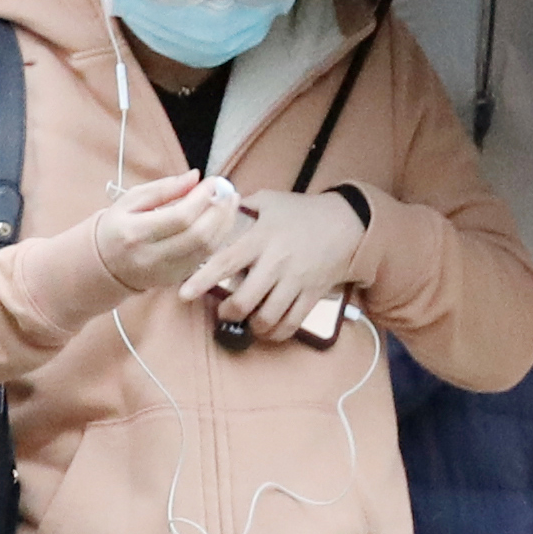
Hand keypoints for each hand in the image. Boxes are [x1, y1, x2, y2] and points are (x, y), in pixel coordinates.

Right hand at [89, 168, 235, 295]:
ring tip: (229, 203)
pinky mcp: (175, 278)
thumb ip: (164, 188)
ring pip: (207, 248)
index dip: (203, 198)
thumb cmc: (118, 226)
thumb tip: (195, 176)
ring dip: (224, 223)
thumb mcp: (131, 200)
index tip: (212, 182)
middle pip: (198, 235)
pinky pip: (205, 257)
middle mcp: (150, 256)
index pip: (180, 217)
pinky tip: (220, 220)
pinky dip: (218, 236)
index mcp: (135, 233)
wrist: (103, 264)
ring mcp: (165, 271)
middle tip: (228, 192)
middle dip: (219, 211)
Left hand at [178, 186, 368, 341]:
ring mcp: (297, 280)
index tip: (183, 294)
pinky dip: (276, 333)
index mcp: (261, 238)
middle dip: (227, 312)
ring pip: (268, 317)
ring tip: (246, 320)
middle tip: (223, 311)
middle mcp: (277, 262)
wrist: (349, 222)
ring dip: (251, 325)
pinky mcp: (313, 294)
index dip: (202, 280)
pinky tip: (268, 329)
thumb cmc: (301, 211)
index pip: (226, 261)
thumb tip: (209, 209)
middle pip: (245, 300)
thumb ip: (239, 208)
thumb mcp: (269, 201)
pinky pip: (292, 323)